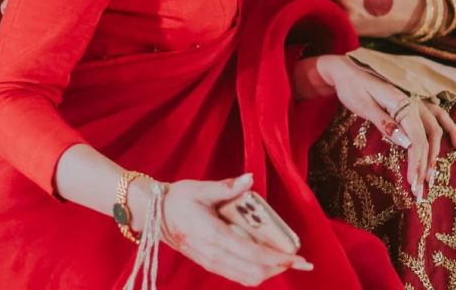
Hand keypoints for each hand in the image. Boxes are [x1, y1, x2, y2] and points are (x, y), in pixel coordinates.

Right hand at [154, 174, 312, 284]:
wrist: (155, 215)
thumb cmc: (178, 198)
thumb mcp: (201, 188)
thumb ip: (227, 187)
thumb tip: (250, 179)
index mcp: (214, 235)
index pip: (253, 253)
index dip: (277, 257)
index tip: (297, 256)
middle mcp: (214, 255)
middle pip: (255, 271)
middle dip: (280, 267)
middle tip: (300, 260)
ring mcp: (211, 263)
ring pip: (248, 277)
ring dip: (270, 271)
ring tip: (286, 260)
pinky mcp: (210, 264)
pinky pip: (238, 275)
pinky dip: (256, 271)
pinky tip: (266, 260)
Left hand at [312, 56, 455, 199]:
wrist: (345, 69)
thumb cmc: (351, 87)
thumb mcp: (363, 105)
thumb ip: (385, 123)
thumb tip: (407, 144)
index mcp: (400, 102)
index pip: (416, 138)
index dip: (416, 162)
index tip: (413, 183)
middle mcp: (412, 101)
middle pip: (426, 138)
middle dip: (424, 166)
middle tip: (420, 190)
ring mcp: (414, 101)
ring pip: (433, 129)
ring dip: (435, 154)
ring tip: (434, 176)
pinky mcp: (411, 102)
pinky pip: (435, 117)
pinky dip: (447, 130)